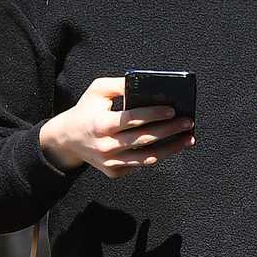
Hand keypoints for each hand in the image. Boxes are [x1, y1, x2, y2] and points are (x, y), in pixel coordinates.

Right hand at [39, 76, 194, 178]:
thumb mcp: (96, 91)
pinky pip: (140, 164)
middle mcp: (105, 146)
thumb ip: (120, 84)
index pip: (131, 119)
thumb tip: (147, 83)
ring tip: (188, 139)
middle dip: (170, 130)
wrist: (67, 140)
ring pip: (147, 158)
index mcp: (100, 124)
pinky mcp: (114, 172)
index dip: (153, 114)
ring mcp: (110, 162)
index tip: (172, 110)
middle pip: (144, 139)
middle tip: (188, 122)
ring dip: (171, 149)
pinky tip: (172, 146)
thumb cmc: (86, 111)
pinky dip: (158, 155)